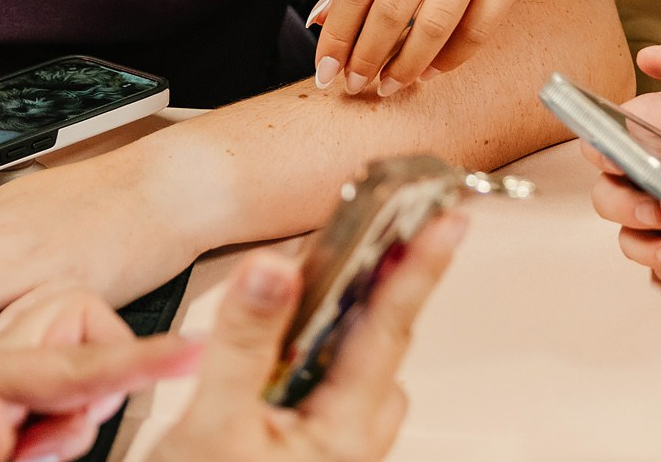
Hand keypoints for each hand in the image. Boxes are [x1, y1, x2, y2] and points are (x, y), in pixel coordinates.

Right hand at [148, 213, 467, 461]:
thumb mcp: (212, 423)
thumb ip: (244, 342)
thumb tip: (276, 271)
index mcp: (341, 432)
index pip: (388, 328)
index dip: (419, 268)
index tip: (449, 222)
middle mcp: (348, 442)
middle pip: (378, 342)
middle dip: (380, 281)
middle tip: (386, 224)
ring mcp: (331, 449)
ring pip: (355, 366)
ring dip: (343, 319)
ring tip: (323, 272)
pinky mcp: (306, 450)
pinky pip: (328, 387)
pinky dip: (313, 349)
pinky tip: (281, 337)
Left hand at [314, 0, 563, 95]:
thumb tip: (322, 19)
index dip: (337, 34)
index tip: (324, 66)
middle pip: (392, 9)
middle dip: (366, 57)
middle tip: (353, 84)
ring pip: (436, 24)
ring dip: (407, 65)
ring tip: (389, 84)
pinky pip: (480, 27)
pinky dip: (453, 57)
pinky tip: (433, 67)